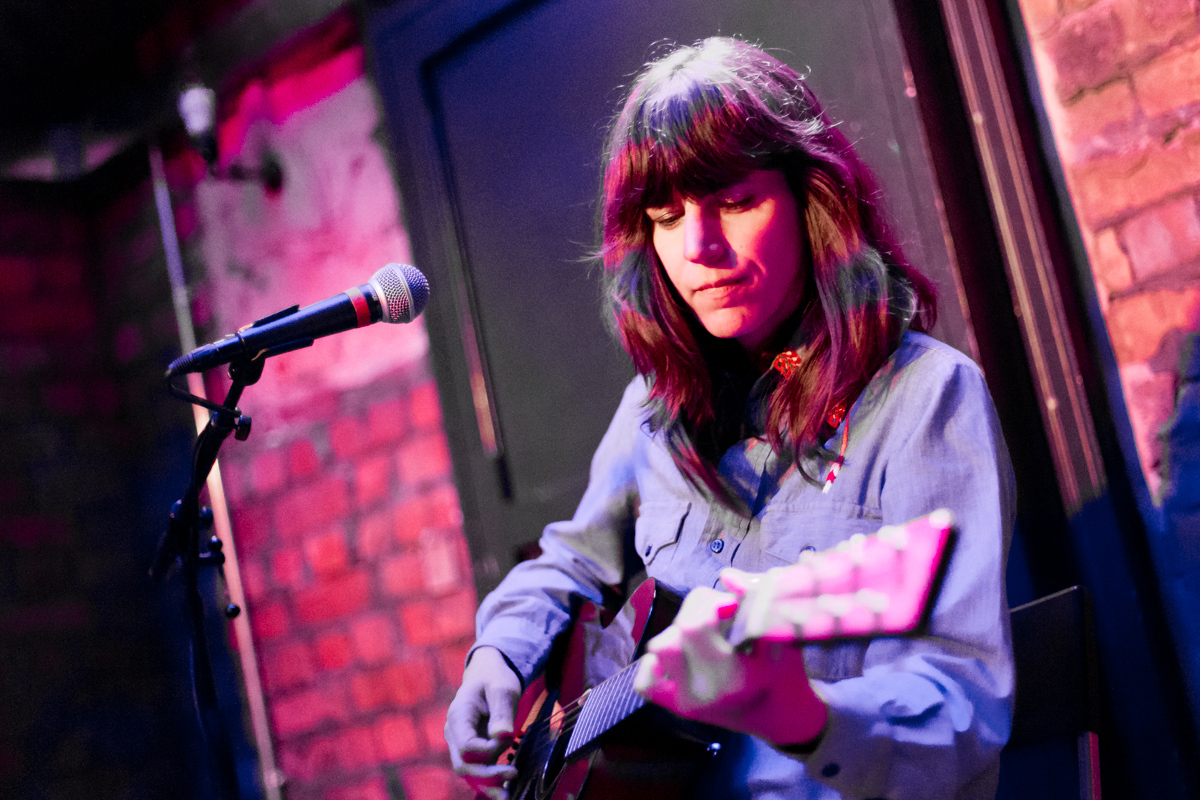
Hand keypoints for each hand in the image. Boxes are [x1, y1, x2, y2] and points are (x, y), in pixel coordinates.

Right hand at [445, 646, 521, 798]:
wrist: (488, 674)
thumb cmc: (495, 678)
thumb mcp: (502, 688)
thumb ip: (502, 711)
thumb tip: (502, 736)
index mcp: (458, 715)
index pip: (466, 744)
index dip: (485, 750)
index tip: (507, 741)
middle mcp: (454, 733)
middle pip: (463, 764)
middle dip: (486, 775)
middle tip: (513, 775)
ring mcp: (460, 743)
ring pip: (468, 772)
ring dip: (487, 785)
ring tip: (508, 795)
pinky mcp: (471, 750)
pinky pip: (477, 769)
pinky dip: (489, 781)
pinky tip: (506, 790)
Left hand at [632, 571, 828, 747]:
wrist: (781, 717)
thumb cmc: (785, 674)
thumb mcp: (781, 639)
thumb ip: (756, 602)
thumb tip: (726, 576)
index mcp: (732, 678)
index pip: (694, 624)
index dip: (712, 603)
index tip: (733, 607)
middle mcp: (703, 692)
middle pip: (676, 631)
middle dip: (697, 613)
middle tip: (719, 620)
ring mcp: (685, 702)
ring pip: (658, 649)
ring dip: (678, 634)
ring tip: (703, 638)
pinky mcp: (674, 707)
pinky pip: (645, 681)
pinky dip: (656, 664)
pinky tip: (681, 657)